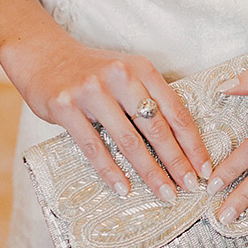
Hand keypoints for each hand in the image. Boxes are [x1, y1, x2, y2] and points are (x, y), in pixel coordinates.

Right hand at [3, 32, 211, 201]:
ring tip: (165, 193)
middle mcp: (120, 77)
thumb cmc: (92, 71)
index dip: (192, 142)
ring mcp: (92, 91)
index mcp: (141, 69)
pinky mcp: (66, 107)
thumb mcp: (127, 74)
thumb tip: (181, 142)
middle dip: (177, 162)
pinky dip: (110, 171)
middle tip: (191, 186)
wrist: (42, 54)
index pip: (176, 111)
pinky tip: (124, 189)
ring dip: (150, 172)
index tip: (205, 167)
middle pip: (157, 128)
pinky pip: (94, 146)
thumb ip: (150, 98)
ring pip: (128, 141)